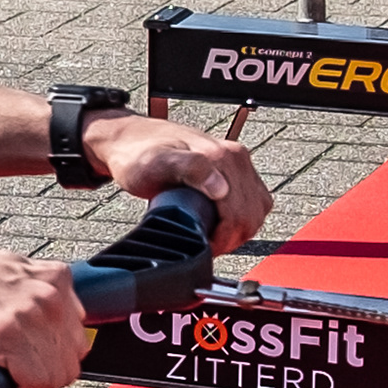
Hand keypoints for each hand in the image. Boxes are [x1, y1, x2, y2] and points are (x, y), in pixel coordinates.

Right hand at [0, 244, 87, 387]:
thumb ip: (37, 298)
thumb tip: (54, 329)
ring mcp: (28, 313)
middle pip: (70, 360)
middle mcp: (48, 293)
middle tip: (17, 383)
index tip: (34, 368)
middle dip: (45, 379)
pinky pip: (32, 382)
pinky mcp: (4, 334)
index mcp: (55, 278)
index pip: (77, 338)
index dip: (54, 360)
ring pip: (54, 376)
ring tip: (5, 385)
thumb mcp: (10, 276)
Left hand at [78, 112, 272, 251]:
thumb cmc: (138, 155)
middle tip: (207, 246)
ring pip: (257, 210)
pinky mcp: (235, 169)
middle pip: (252, 214)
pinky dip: (244, 218)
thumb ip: (191, 170)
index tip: (204, 247)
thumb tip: (222, 189)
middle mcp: (235, 157)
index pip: (241, 213)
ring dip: (240, 230)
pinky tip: (223, 224)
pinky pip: (254, 200)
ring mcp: (237, 163)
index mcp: (223, 158)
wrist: (130, 140)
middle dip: (232, 237)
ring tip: (214, 238)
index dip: (223, 239)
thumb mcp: (157, 164)